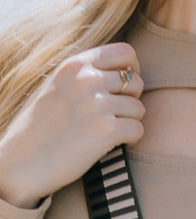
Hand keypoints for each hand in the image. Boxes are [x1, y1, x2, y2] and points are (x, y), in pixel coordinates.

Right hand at [0, 43, 143, 209]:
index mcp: (76, 65)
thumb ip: (87, 75)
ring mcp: (97, 104)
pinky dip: (131, 139)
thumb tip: (125, 74)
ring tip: (108, 131)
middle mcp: (88, 79)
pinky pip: (139, 130)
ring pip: (139, 109)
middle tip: (114, 116)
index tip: (126, 87)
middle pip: (136, 83)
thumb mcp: (60, 86)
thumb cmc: (44, 126)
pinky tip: (113, 144)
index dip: (133, 70)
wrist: (26, 159)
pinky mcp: (106, 130)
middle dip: (131, 100)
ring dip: (129, 122)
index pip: (126, 53)